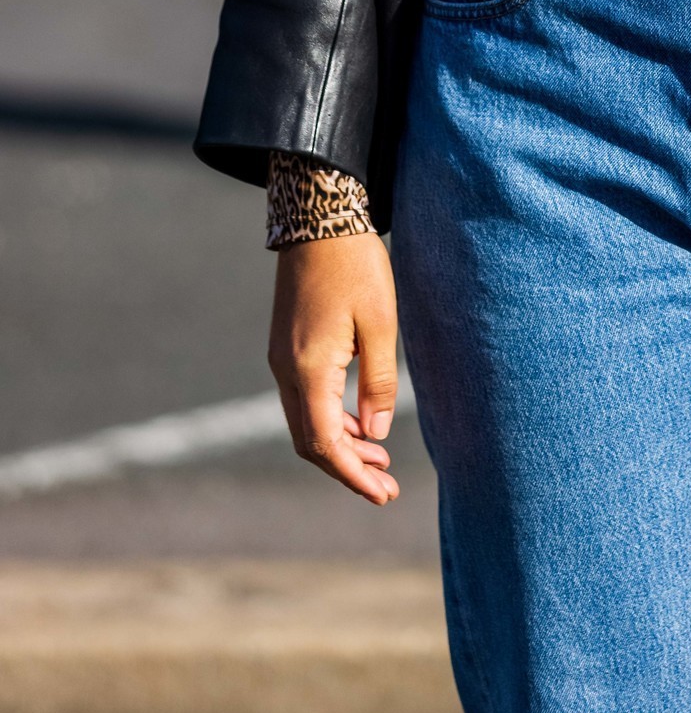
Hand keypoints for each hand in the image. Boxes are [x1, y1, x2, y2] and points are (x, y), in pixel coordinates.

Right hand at [268, 231, 400, 503]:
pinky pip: (304, 399)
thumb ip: (378, 381)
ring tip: (379, 457)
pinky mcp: (286, 347)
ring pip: (305, 422)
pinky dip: (330, 418)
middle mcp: (286, 370)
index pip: (326, 443)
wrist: (319, 218)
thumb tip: (375, 433)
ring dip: (340, 443)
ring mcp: (281, 359)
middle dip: (347, 467)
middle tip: (386, 484)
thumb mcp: (380, 323)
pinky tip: (359, 419)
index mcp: (309, 369)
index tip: (381, 494)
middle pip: (310, 441)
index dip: (353, 475)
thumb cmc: (356, 265)